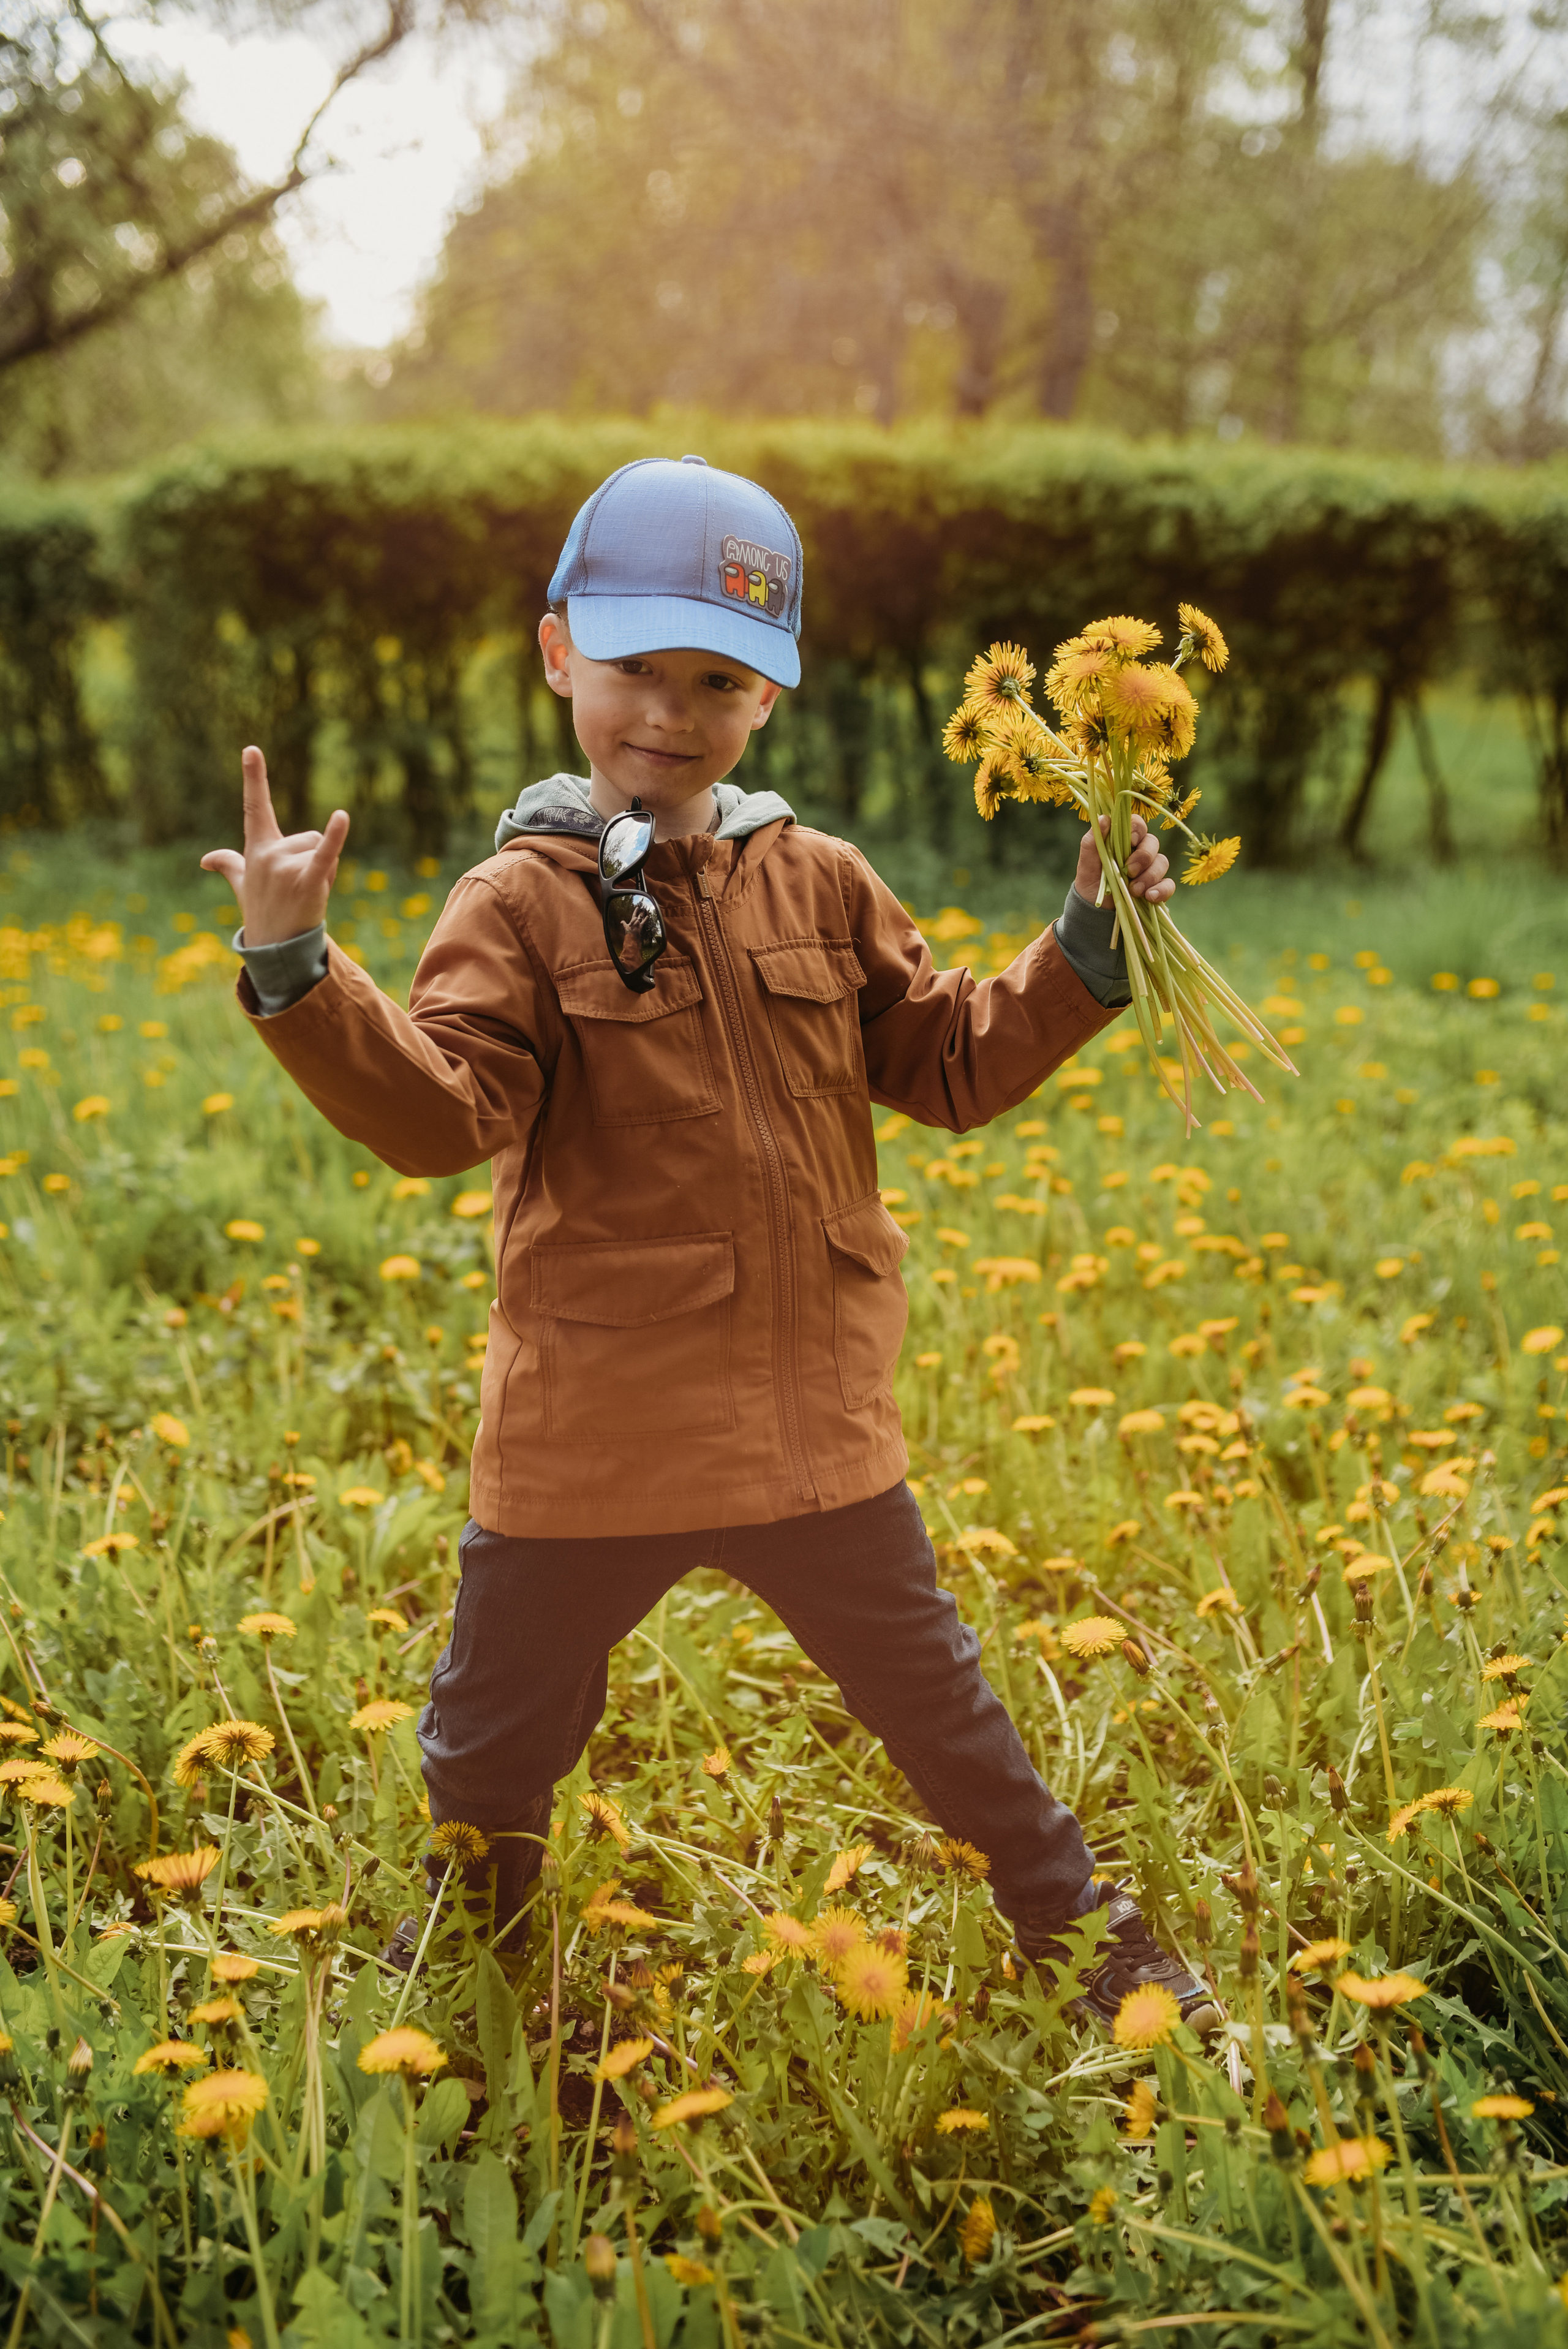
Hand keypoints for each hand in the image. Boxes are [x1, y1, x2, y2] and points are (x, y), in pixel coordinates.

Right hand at [200, 748, 349, 947]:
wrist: (276, 948)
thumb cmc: (263, 910)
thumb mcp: (244, 883)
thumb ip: (229, 864)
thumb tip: (206, 860)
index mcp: (257, 848)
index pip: (255, 806)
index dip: (254, 777)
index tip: (252, 749)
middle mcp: (269, 853)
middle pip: (311, 837)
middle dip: (316, 860)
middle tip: (301, 888)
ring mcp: (286, 867)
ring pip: (324, 850)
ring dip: (327, 872)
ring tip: (309, 894)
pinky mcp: (308, 881)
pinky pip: (325, 854)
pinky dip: (336, 837)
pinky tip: (341, 816)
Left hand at [1073, 812, 1172, 907]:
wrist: (1094, 909)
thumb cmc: (1091, 880)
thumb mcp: (1087, 862)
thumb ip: (1093, 841)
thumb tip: (1104, 818)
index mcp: (1124, 840)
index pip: (1138, 824)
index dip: (1137, 829)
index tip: (1130, 841)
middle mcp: (1140, 851)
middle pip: (1153, 843)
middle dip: (1143, 857)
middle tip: (1129, 872)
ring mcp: (1151, 869)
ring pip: (1162, 862)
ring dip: (1150, 876)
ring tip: (1134, 891)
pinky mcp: (1158, 887)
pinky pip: (1168, 884)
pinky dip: (1162, 890)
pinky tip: (1150, 897)